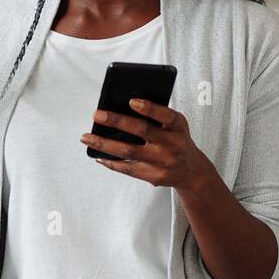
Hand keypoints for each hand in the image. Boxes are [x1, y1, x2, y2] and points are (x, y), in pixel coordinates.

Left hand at [79, 97, 210, 192]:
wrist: (192, 171)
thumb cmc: (176, 140)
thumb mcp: (176, 125)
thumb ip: (157, 116)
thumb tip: (120, 109)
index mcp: (177, 127)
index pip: (165, 115)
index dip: (149, 108)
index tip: (131, 101)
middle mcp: (172, 144)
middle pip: (142, 131)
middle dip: (117, 121)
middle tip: (96, 114)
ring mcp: (163, 162)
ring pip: (129, 151)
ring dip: (104, 144)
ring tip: (86, 137)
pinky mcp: (154, 176)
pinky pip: (128, 169)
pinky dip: (111, 162)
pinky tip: (98, 155)